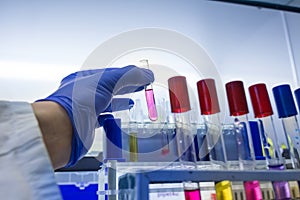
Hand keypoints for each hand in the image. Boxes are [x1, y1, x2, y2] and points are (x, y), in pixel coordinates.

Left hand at [38, 65, 153, 165]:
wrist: (61, 130)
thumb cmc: (76, 102)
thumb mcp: (106, 82)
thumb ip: (128, 76)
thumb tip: (147, 74)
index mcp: (86, 79)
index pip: (112, 74)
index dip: (128, 75)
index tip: (142, 77)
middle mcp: (84, 94)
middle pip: (110, 89)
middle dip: (126, 88)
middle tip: (140, 88)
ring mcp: (85, 110)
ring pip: (106, 105)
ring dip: (119, 103)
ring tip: (131, 103)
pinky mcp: (87, 126)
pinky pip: (103, 121)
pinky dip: (112, 119)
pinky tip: (118, 120)